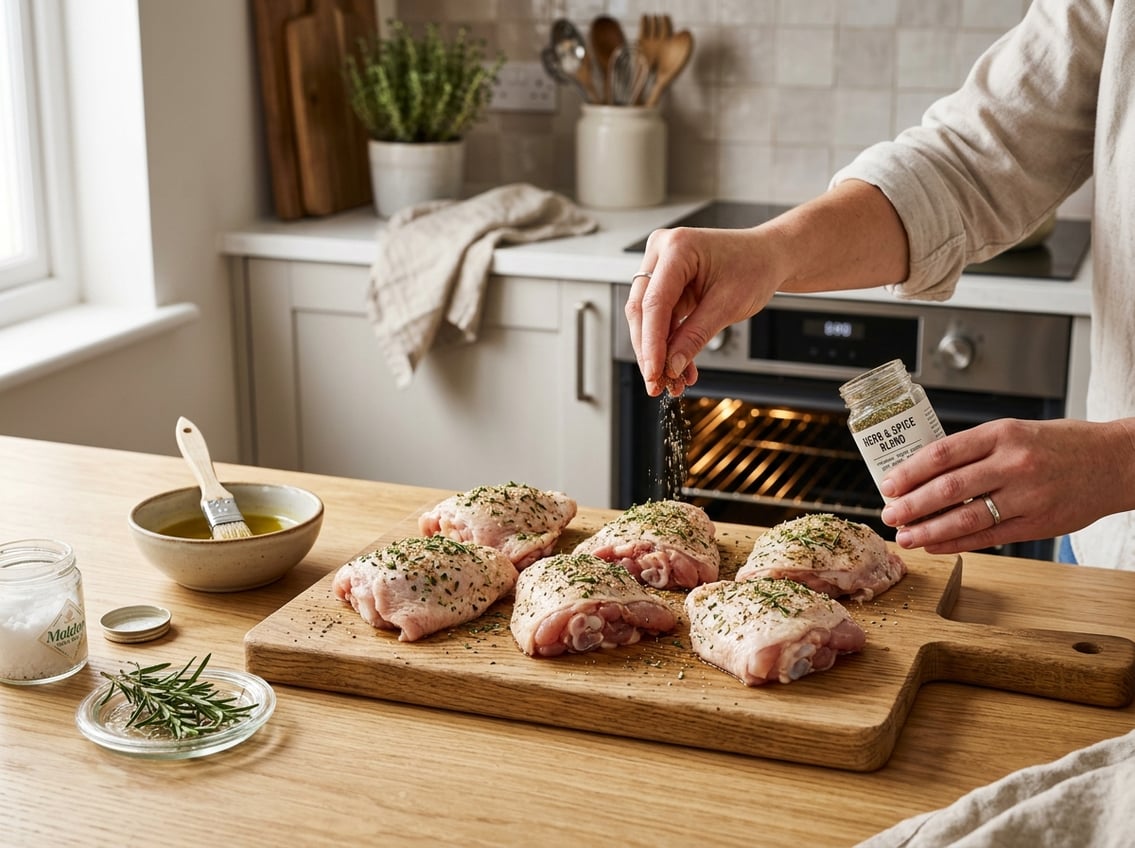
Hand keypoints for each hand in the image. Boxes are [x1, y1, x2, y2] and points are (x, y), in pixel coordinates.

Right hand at [626, 226, 775, 395]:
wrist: (768, 257)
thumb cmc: (754, 266)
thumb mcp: (728, 305)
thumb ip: (695, 336)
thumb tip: (672, 365)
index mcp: (677, 248)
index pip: (654, 303)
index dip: (651, 343)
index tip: (654, 373)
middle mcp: (662, 252)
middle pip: (642, 310)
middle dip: (650, 351)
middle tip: (657, 383)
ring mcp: (661, 266)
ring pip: (648, 318)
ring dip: (659, 352)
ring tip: (672, 380)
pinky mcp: (666, 283)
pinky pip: (661, 318)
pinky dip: (670, 344)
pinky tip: (679, 366)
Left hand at [878, 417, 1134, 553]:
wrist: (1114, 462)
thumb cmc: (1059, 444)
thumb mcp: (1015, 432)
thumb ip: (975, 450)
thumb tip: (924, 472)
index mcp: (1002, 434)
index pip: (943, 453)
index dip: (909, 472)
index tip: (888, 484)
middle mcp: (1014, 464)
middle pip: (948, 488)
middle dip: (911, 505)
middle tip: (888, 514)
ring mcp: (1027, 496)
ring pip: (966, 517)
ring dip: (928, 530)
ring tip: (905, 536)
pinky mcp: (1037, 523)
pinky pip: (988, 537)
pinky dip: (956, 543)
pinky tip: (935, 545)